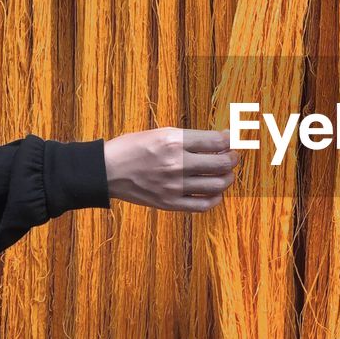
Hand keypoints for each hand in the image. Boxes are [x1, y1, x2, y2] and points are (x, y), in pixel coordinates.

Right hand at [103, 127, 239, 211]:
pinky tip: (215, 192)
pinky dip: (215, 198)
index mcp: (174, 141)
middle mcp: (177, 163)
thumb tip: (217, 140)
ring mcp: (174, 186)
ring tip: (226, 174)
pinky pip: (202, 205)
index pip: (217, 141)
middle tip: (233, 157)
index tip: (231, 139)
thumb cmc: (132, 148)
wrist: (106, 170)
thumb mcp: (160, 133)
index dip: (230, 140)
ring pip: (216, 185)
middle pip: (221, 164)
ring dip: (227, 179)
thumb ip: (188, 138)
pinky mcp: (169, 203)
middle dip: (233, 159)